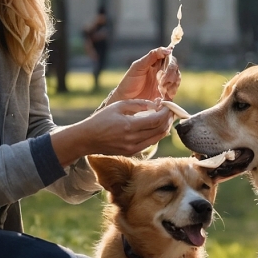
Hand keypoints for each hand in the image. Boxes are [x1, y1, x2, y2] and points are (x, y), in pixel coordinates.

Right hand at [51, 99, 172, 164]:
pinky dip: (156, 135)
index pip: (156, 120)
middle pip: (160, 130)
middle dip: (168, 120)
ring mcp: (132, 148)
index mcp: (129, 126)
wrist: (87, 139)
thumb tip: (154, 105)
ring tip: (165, 118)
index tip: (169, 106)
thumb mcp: (118, 106)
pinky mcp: (131, 152)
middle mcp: (132, 139)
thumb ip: (138, 104)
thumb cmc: (101, 119)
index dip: (165, 113)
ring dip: (164, 128)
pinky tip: (155, 127)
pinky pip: (149, 143)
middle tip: (170, 111)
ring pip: (157, 138)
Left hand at [108, 47, 181, 103]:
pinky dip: (171, 91)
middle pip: (174, 67)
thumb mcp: (138, 67)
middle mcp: (161, 72)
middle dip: (170, 72)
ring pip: (176, 78)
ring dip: (171, 82)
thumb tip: (168, 50)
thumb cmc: (129, 82)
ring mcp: (164, 83)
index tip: (167, 60)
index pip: (168, 57)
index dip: (169, 58)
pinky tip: (163, 94)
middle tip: (161, 79)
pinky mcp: (165, 95)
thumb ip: (151, 56)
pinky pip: (174, 91)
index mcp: (155, 63)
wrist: (124, 100)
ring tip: (161, 87)